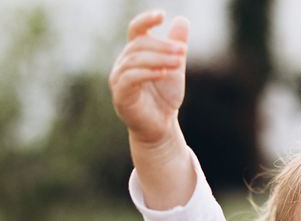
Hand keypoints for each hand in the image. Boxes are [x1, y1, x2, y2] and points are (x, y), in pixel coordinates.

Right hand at [109, 10, 189, 145]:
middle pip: (139, 45)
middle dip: (162, 46)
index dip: (146, 20)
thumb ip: (176, 45)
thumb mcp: (174, 67)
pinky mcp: (120, 95)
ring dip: (159, 59)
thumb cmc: (164, 97)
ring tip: (178, 62)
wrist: (161, 126)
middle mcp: (123, 64)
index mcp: (134, 54)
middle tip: (182, 51)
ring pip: (135, 60)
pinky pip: (131, 78)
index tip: (162, 15)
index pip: (136, 30)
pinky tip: (164, 73)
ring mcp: (118, 80)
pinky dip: (148, 73)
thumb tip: (181, 20)